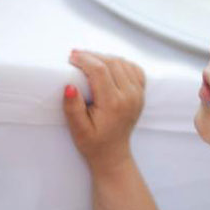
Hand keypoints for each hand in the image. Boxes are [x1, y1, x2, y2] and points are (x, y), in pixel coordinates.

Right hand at [63, 50, 144, 171]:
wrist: (112, 154)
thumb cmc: (93, 143)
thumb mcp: (78, 130)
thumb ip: (73, 108)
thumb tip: (69, 86)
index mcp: (114, 104)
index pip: (100, 71)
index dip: (84, 59)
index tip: (71, 57)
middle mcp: (129, 96)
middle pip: (112, 63)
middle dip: (92, 55)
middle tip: (76, 55)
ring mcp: (138, 94)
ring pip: (123, 63)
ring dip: (105, 57)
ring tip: (88, 60)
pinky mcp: (141, 94)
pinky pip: (134, 69)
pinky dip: (121, 63)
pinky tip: (108, 66)